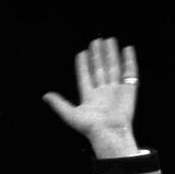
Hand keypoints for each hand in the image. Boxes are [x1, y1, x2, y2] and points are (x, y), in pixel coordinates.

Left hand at [42, 37, 139, 157]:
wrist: (111, 133)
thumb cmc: (91, 127)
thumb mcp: (70, 115)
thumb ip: (59, 104)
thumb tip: (45, 96)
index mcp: (89, 97)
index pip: (85, 76)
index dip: (83, 65)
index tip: (81, 53)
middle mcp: (103, 92)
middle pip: (100, 69)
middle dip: (97, 55)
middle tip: (96, 41)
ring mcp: (116, 90)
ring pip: (113, 67)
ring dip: (111, 54)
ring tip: (109, 40)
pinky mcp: (129, 90)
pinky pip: (130, 72)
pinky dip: (129, 61)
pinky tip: (127, 49)